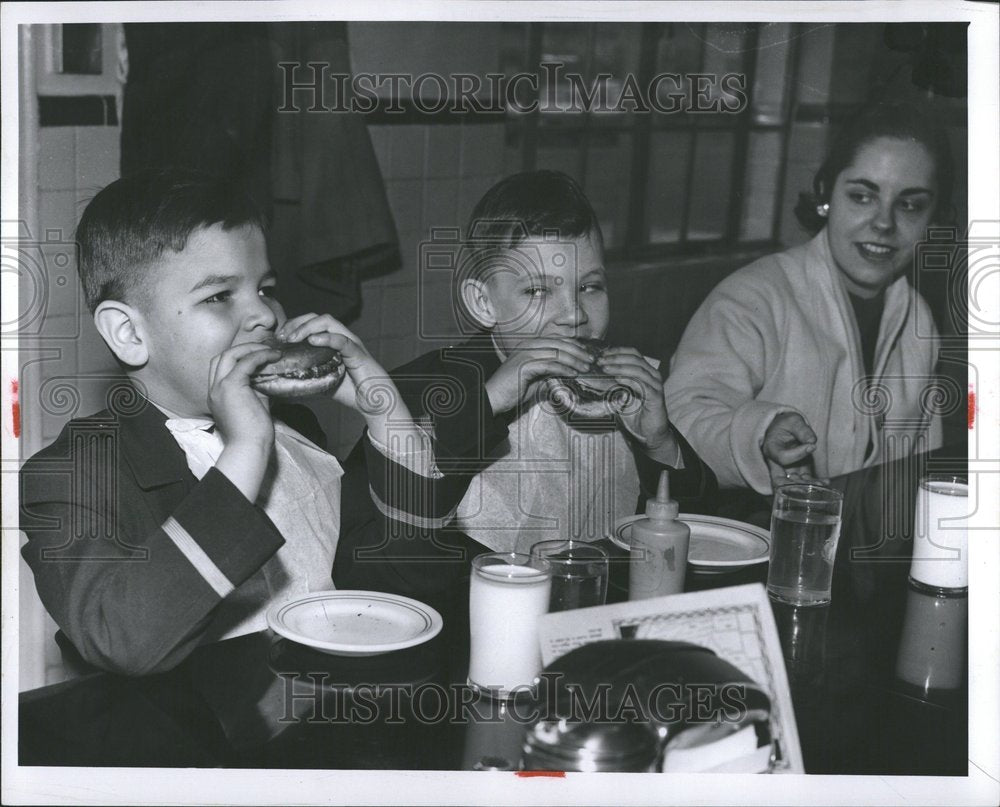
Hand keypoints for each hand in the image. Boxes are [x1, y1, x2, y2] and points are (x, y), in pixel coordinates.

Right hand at [209, 342, 280, 500]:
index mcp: (216, 395)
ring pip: (229, 355)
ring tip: (269, 351)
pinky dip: (259, 356)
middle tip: (264, 350)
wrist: (250, 447)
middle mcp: (213, 389)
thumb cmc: (254, 433)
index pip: (221, 367)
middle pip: (221, 357)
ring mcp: (219, 387)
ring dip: (250, 349)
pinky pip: (245, 362)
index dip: (239, 358)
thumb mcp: (254, 405)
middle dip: (243, 349)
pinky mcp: (231, 386)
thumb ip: (257, 389)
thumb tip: (269, 375)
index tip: (259, 357)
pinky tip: (272, 356)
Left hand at [279, 314, 409, 442]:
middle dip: (296, 323)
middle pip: (316, 317)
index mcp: (332, 342)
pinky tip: (313, 341)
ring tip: (293, 338)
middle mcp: (341, 338)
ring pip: (328, 322)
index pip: (310, 323)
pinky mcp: (358, 354)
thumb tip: (278, 384)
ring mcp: (351, 343)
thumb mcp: (321, 383)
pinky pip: (343, 340)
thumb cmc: (351, 392)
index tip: (277, 338)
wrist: (375, 404)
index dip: (292, 326)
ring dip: (307, 327)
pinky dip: (327, 338)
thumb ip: (304, 378)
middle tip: (281, 337)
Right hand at [484, 337, 592, 414]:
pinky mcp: (524, 365)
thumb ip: (550, 372)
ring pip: (557, 352)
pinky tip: (574, 373)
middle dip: (579, 351)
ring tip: (586, 368)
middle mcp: (528, 345)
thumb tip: (569, 372)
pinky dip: (564, 368)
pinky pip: (550, 364)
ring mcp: (526, 353)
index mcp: (531, 344)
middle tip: (592, 360)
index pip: (558, 340)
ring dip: (574, 360)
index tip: (588, 353)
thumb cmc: (513, 389)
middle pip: (560, 343)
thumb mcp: (536, 378)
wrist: (493, 398)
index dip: (575, 345)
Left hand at [596, 348, 678, 462]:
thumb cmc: (635, 414)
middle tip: (600, 361)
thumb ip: (609, 386)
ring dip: (620, 367)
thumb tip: (592, 377)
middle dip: (616, 358)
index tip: (601, 354)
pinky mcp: (656, 397)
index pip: (633, 353)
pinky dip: (629, 380)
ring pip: (638, 370)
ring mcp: (655, 385)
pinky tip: (618, 379)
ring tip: (605, 369)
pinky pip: (642, 385)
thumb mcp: (619, 396)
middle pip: (635, 359)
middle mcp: (652, 375)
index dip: (617, 351)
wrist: (649, 433)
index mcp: (645, 371)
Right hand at [763, 412, 820, 488]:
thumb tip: (812, 442)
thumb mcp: (793, 421)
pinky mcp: (798, 470)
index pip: (783, 458)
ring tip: (822, 485)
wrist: (785, 428)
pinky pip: (805, 480)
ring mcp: (787, 468)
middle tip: (808, 488)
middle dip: (794, 487)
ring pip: (794, 483)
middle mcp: (777, 463)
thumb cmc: (786, 423)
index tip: (811, 445)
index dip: (798, 454)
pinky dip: (814, 482)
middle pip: (781, 480)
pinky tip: (825, 482)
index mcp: (771, 449)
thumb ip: (801, 430)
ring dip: (807, 486)